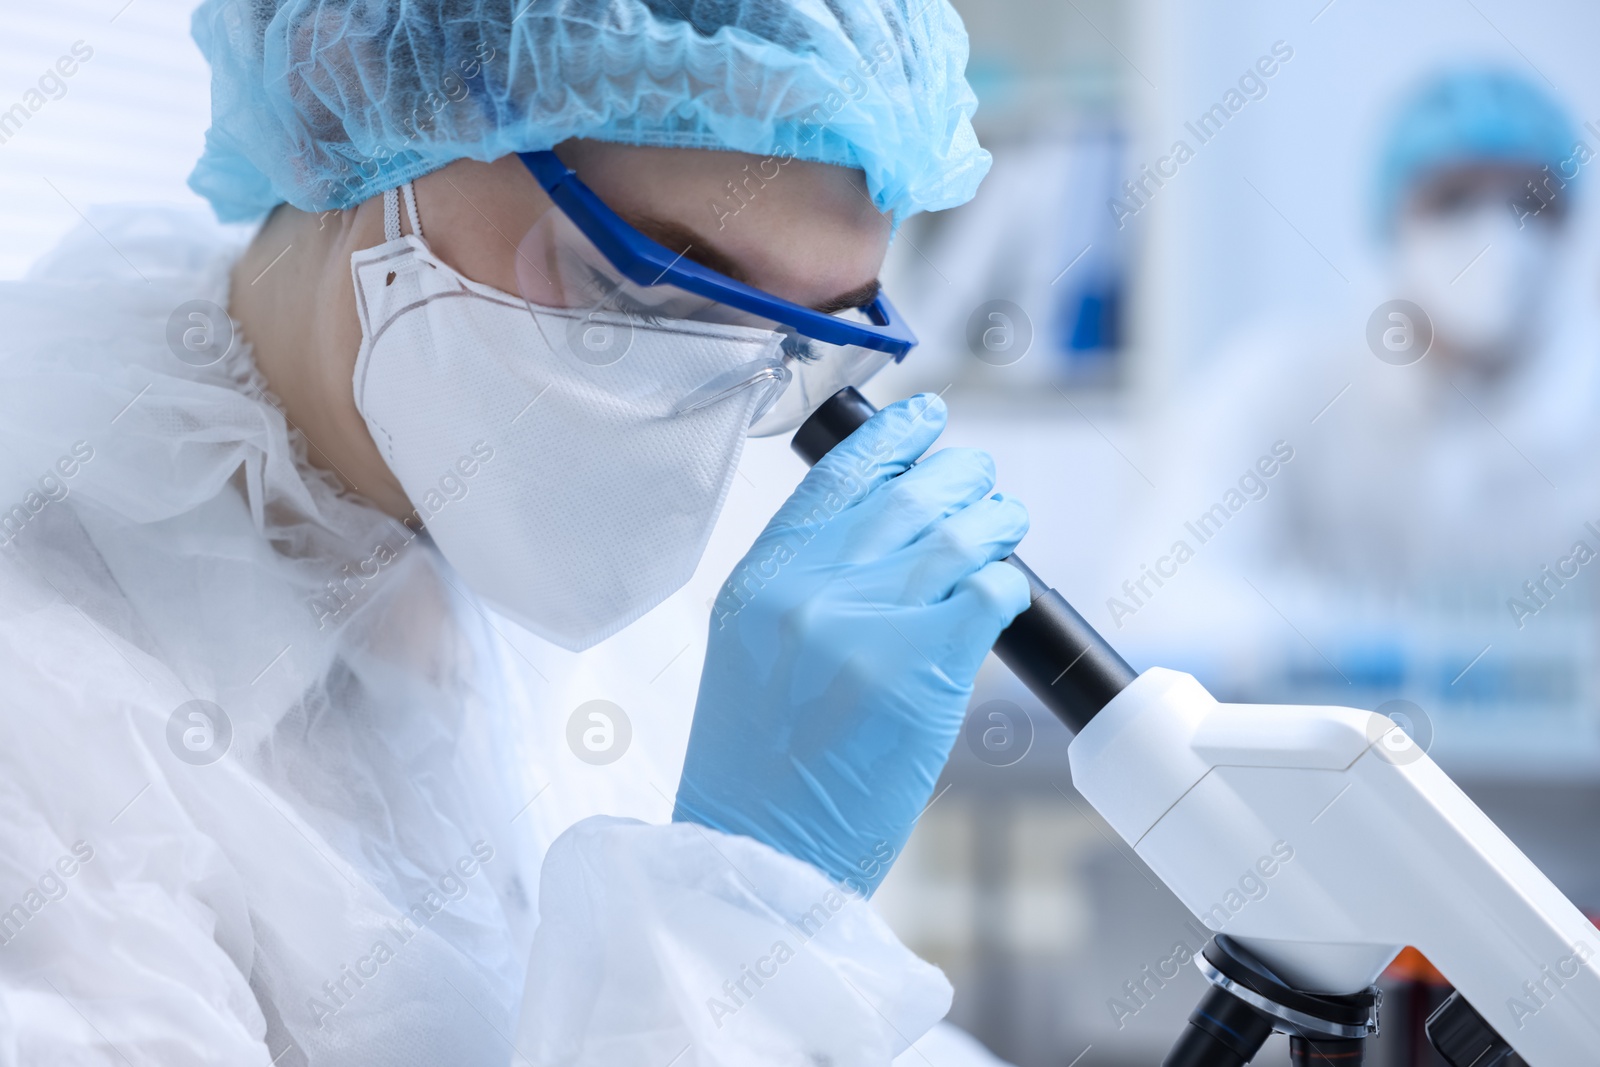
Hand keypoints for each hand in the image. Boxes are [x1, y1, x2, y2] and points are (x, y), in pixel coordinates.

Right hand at [673, 394, 1030, 893]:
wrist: (762, 845)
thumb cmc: (757, 761)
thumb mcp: (752, 649)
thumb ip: (807, 585)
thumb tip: (889, 532)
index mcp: (761, 580)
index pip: (835, 476)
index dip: (891, 438)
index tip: (927, 420)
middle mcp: (810, 592)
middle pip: (907, 495)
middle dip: (959, 475)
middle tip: (982, 480)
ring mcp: (867, 627)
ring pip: (956, 533)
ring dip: (994, 519)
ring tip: (1006, 521)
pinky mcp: (922, 671)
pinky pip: (986, 592)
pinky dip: (1004, 583)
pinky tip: (1002, 592)